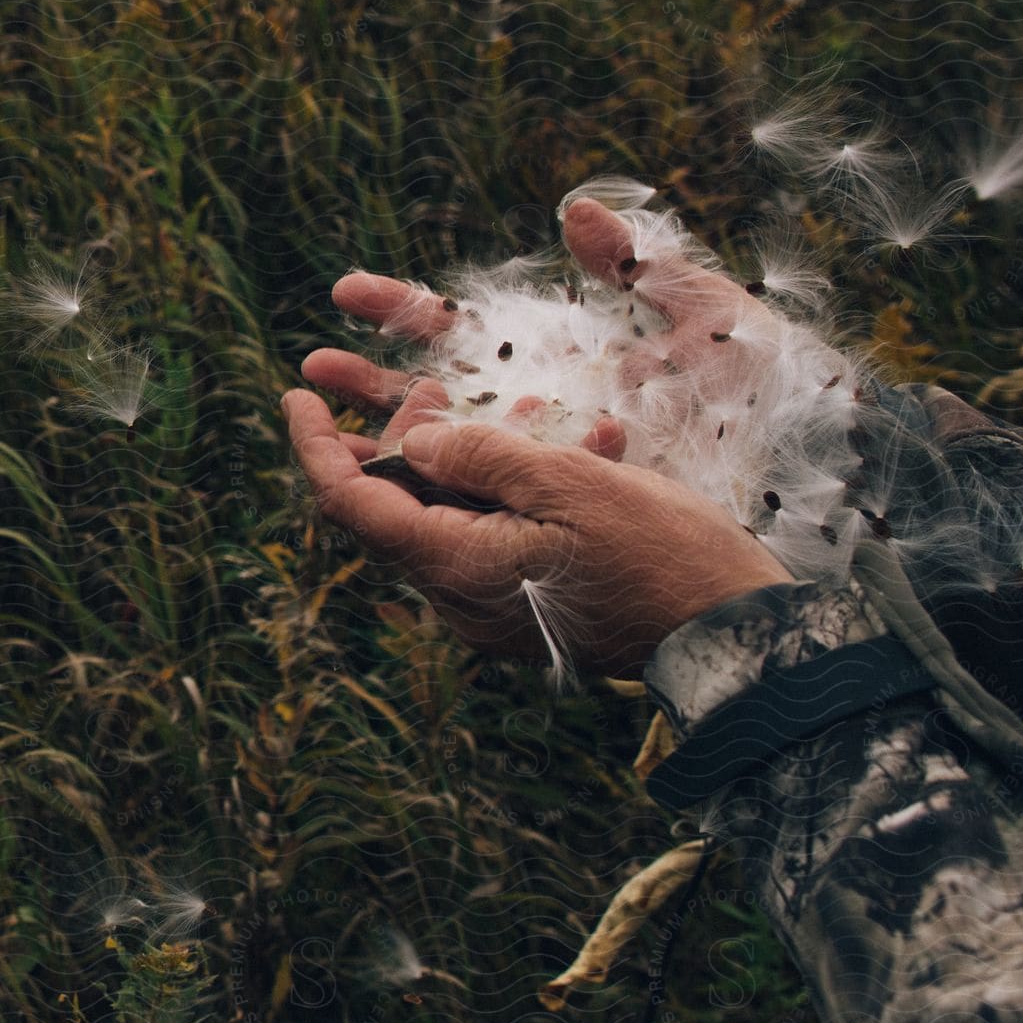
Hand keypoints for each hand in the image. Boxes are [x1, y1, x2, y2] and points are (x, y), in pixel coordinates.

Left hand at [280, 391, 792, 680]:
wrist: (726, 630)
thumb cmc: (656, 552)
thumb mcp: (565, 481)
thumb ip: (479, 456)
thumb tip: (413, 445)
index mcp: (455, 567)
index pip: (351, 504)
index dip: (314, 447)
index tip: (296, 395)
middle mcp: (459, 598)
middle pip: (396, 511)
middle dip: (406, 441)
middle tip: (437, 392)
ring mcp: (494, 609)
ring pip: (450, 519)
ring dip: (468, 460)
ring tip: (517, 413)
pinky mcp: (529, 607)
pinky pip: (495, 537)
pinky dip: (511, 490)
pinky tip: (567, 451)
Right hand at [300, 196, 843, 457]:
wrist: (823, 464)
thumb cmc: (767, 383)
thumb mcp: (705, 314)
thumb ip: (638, 263)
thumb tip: (573, 210)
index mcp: (562, 355)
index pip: (460, 327)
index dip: (400, 311)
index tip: (345, 292)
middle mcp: (545, 412)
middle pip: (435, 396)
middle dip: (370, 385)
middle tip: (309, 378)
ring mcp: (554, 467)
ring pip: (453, 462)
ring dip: (393, 452)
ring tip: (332, 445)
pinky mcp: (573, 515)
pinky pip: (508, 507)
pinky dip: (469, 496)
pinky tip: (433, 488)